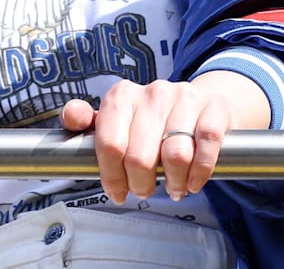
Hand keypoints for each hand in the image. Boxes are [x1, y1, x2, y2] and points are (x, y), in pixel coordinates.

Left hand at [61, 72, 265, 204]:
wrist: (198, 104)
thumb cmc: (150, 121)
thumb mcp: (115, 120)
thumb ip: (86, 122)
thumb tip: (71, 115)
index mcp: (123, 95)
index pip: (109, 143)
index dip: (111, 176)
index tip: (118, 190)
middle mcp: (153, 92)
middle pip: (139, 156)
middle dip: (141, 184)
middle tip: (145, 190)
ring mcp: (185, 97)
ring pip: (175, 154)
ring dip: (173, 182)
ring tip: (172, 186)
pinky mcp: (212, 108)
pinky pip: (205, 147)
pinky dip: (199, 173)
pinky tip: (193, 180)